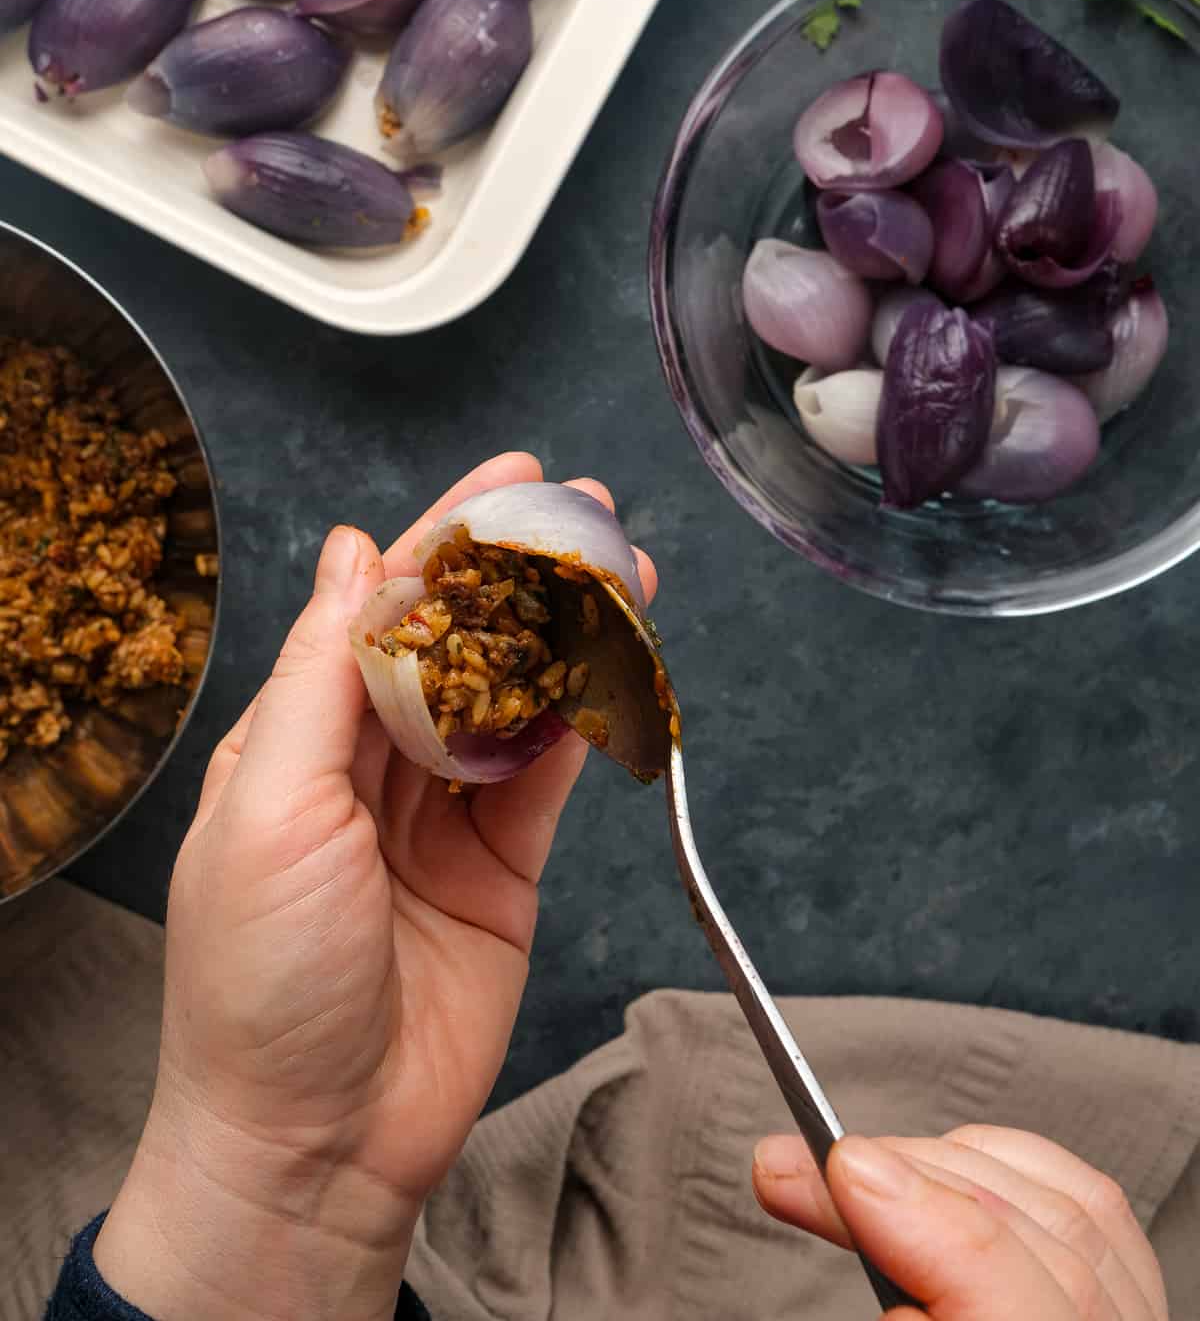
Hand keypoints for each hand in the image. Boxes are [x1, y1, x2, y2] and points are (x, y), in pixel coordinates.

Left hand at [95, 453, 656, 1320]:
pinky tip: (616, 665)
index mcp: (297, 740)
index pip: (380, 610)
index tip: (508, 486)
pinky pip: (549, 775)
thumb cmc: (259, 984)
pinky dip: (586, 717)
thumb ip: (321, 677)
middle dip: (521, 573)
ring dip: (568, 634)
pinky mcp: (502, 869)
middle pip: (458, 642)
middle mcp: (369, 766)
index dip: (447, 541)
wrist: (315, 1142)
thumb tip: (354, 555)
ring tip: (625, 572)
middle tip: (587, 513)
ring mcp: (440, 817)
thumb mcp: (271, 807)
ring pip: (515, 699)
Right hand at [753, 1125, 1167, 1318]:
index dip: (921, 1215)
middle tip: (785, 1164)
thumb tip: (865, 1202)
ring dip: (941, 1166)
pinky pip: (1095, 1212)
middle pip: (1032, 1233)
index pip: (1006, 1293)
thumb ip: (895, 1308)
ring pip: (1067, 1210)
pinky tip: (946, 1163)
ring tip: (843, 1168)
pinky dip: (1011, 1169)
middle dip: (899, 1177)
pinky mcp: (1141, 1309)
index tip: (835, 1169)